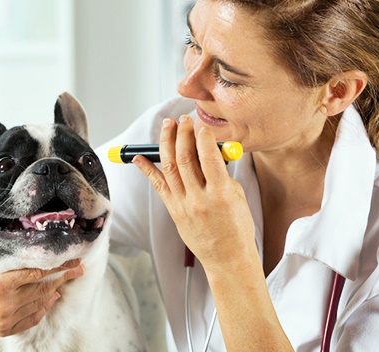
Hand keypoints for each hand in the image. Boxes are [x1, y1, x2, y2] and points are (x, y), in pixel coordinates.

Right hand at [0, 195, 83, 336]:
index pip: (38, 273)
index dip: (59, 266)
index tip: (75, 260)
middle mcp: (4, 302)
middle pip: (43, 288)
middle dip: (63, 277)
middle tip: (79, 268)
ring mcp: (4, 316)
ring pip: (39, 303)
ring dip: (54, 291)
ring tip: (65, 279)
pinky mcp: (3, 328)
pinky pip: (31, 319)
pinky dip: (42, 309)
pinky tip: (50, 297)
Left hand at [133, 115, 256, 269]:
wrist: (228, 258)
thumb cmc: (237, 229)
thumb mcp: (238, 197)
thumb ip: (223, 174)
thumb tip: (208, 153)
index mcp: (221, 194)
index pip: (208, 157)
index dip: (202, 137)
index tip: (201, 126)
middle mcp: (199, 199)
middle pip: (185, 159)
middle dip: (182, 134)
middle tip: (183, 120)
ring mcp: (183, 206)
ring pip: (169, 168)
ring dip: (165, 144)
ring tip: (167, 127)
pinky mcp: (174, 211)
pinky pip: (158, 186)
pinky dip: (147, 169)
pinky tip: (139, 157)